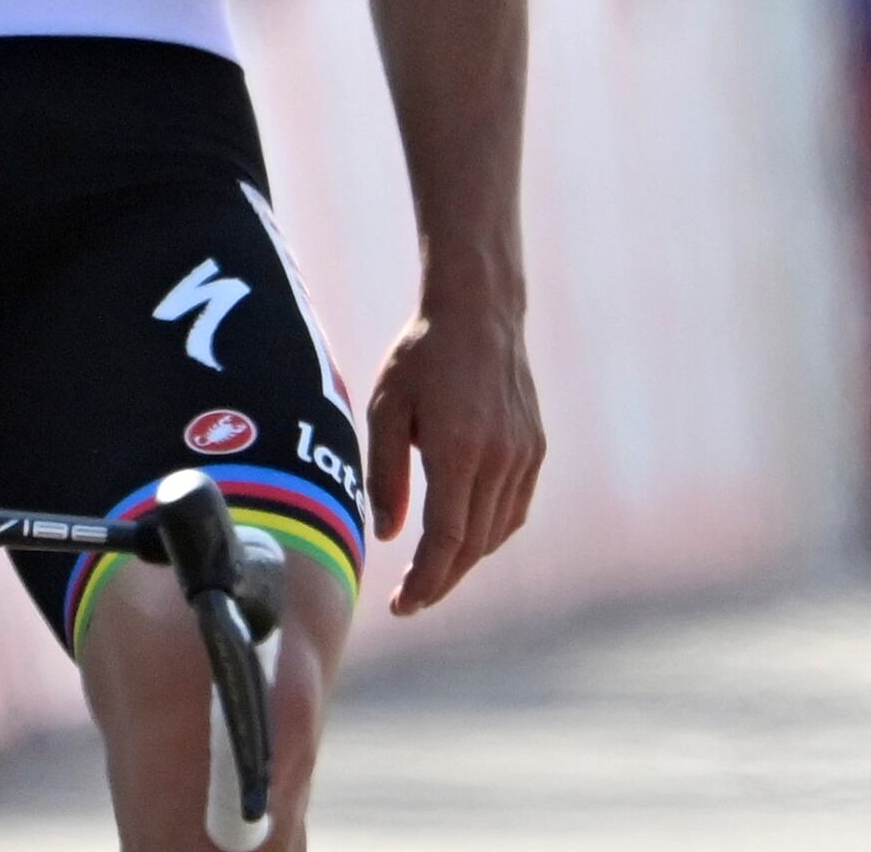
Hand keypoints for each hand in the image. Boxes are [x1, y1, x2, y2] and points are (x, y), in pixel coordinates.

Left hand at [366, 294, 545, 613]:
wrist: (479, 315)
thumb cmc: (420, 357)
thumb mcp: (386, 408)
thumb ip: (386, 473)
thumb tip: (387, 534)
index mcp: (460, 452)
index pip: (447, 539)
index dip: (425, 580)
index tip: (401, 606)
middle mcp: (501, 460)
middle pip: (473, 544)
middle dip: (442, 580)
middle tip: (410, 601)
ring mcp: (525, 457)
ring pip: (496, 531)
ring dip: (465, 560)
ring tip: (430, 575)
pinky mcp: (535, 451)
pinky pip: (514, 509)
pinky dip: (488, 532)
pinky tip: (464, 539)